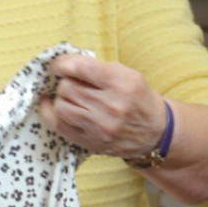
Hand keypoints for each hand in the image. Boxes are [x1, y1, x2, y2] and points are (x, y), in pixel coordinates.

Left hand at [39, 54, 166, 159]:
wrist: (155, 132)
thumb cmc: (138, 98)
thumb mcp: (128, 74)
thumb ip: (98, 67)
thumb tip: (66, 64)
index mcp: (121, 83)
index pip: (81, 68)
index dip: (62, 63)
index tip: (58, 65)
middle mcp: (111, 106)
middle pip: (67, 87)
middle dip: (64, 81)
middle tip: (70, 82)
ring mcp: (100, 128)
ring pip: (61, 106)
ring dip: (61, 98)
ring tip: (68, 96)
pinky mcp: (92, 142)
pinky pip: (60, 126)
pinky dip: (52, 114)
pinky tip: (54, 106)